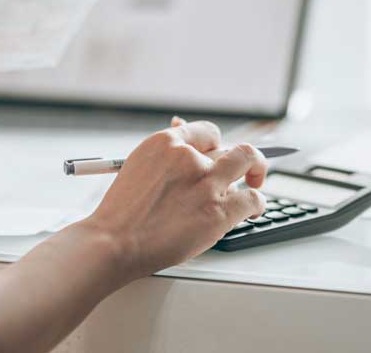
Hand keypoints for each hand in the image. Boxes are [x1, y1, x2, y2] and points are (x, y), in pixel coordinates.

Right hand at [81, 118, 268, 279]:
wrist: (113, 242)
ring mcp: (206, 183)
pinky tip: (253, 209)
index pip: (207, 133)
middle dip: (239, 158)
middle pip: (230, 146)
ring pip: (248, 161)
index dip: (217, 145)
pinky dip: (257, 203)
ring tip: (254, 183)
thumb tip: (182, 127)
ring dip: (254, 172)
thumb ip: (166, 153)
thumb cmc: (122, 212)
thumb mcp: (137, 166)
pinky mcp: (218, 211)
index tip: (220, 154)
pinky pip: (253, 198)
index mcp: (166, 143)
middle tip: (244, 169)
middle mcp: (189, 158)